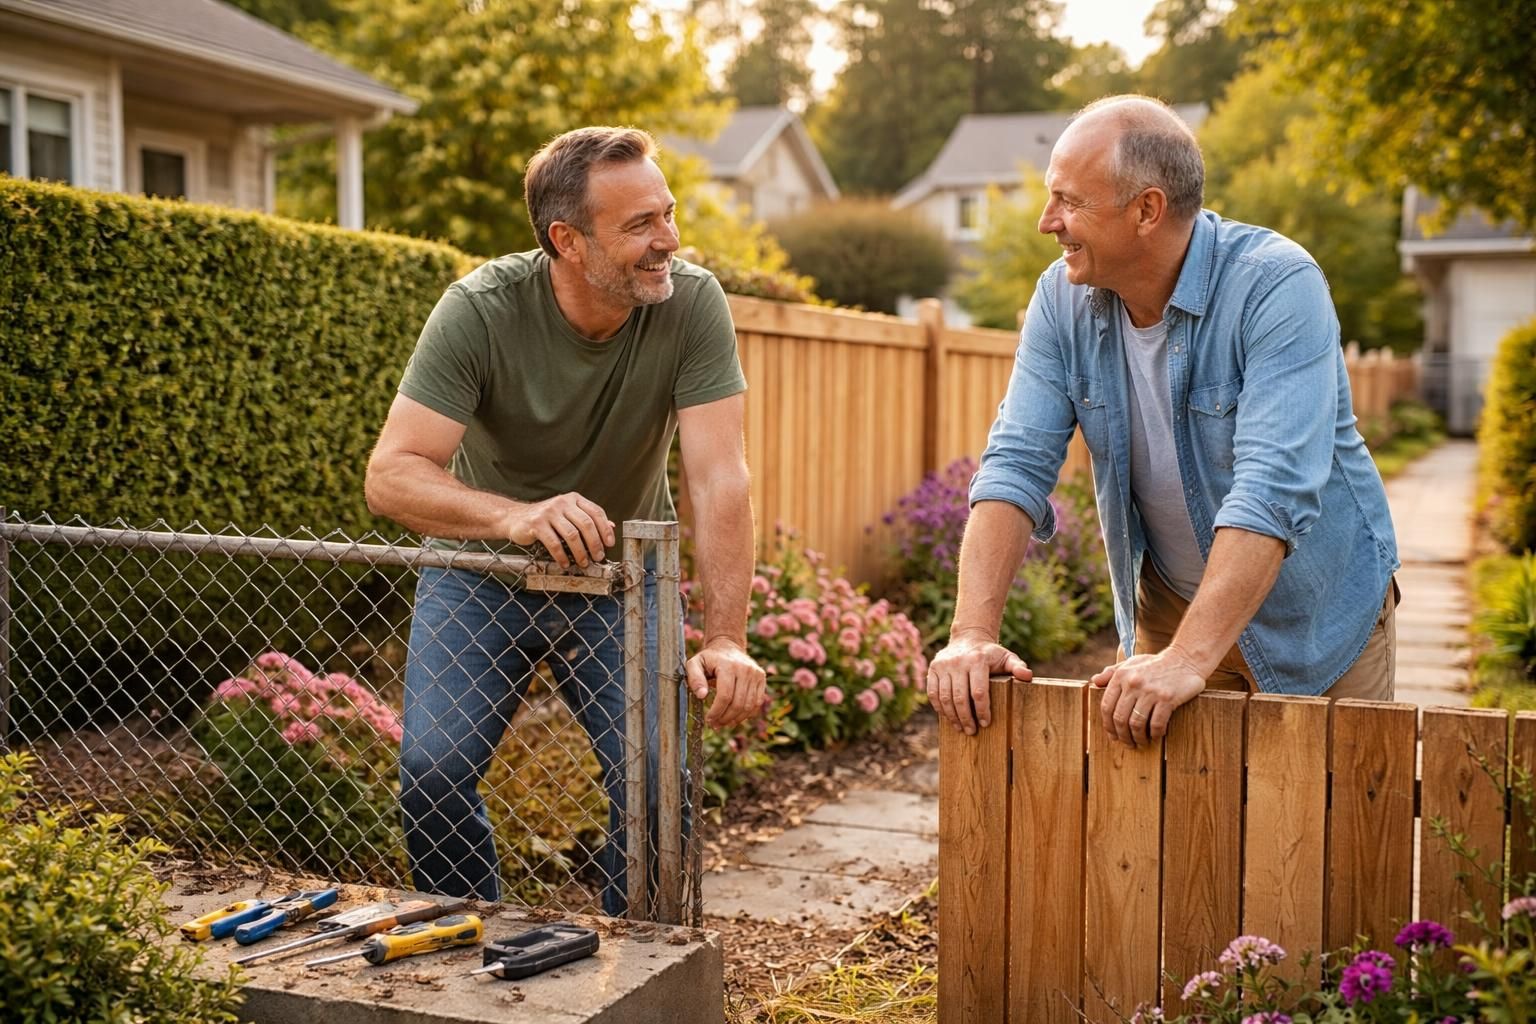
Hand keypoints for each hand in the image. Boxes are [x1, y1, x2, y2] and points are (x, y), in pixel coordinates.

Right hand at [507, 492, 614, 568]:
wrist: (514, 518)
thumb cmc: (545, 519)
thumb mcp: (567, 515)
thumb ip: (587, 519)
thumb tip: (611, 526)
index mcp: (573, 499)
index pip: (596, 512)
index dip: (605, 529)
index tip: (610, 544)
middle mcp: (562, 503)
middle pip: (586, 524)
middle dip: (595, 543)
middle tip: (598, 557)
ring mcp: (548, 512)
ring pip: (572, 535)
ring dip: (580, 552)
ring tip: (583, 563)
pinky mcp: (536, 524)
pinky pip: (554, 543)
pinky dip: (562, 556)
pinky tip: (565, 563)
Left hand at [685, 638, 766, 729]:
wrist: (728, 646)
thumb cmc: (709, 658)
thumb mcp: (694, 664)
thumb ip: (694, 679)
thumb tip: (702, 696)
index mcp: (728, 666)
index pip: (725, 696)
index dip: (717, 712)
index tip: (709, 720)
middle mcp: (745, 669)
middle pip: (738, 703)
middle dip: (726, 718)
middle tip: (716, 725)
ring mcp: (756, 674)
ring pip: (749, 705)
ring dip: (736, 719)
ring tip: (724, 723)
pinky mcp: (761, 678)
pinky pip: (757, 702)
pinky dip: (747, 713)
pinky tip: (736, 717)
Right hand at [927, 631, 1030, 734]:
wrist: (968, 638)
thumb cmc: (990, 654)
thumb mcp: (1006, 657)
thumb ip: (1018, 667)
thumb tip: (1027, 676)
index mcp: (977, 660)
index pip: (979, 692)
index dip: (982, 710)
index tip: (986, 723)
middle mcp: (958, 661)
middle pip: (960, 697)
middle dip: (966, 718)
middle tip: (972, 731)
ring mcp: (943, 665)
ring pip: (945, 697)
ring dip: (952, 716)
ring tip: (961, 727)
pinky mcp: (933, 668)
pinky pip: (933, 692)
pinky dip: (939, 707)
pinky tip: (948, 716)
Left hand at [1090, 648, 1206, 747]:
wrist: (1185, 659)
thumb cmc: (1155, 664)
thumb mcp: (1131, 663)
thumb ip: (1112, 672)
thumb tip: (1094, 681)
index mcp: (1121, 676)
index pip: (1106, 706)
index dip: (1108, 725)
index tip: (1113, 735)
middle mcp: (1133, 683)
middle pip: (1120, 718)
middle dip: (1122, 735)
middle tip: (1127, 744)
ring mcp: (1150, 691)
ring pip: (1136, 723)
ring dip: (1138, 738)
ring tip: (1141, 742)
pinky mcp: (1167, 698)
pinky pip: (1156, 723)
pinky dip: (1155, 733)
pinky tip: (1156, 735)